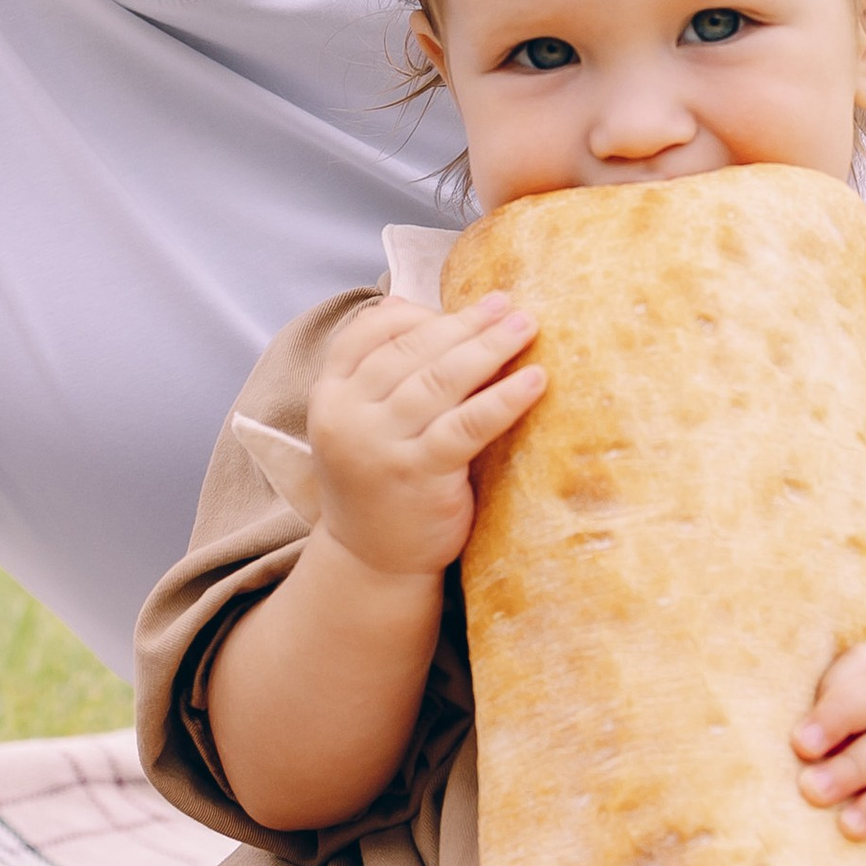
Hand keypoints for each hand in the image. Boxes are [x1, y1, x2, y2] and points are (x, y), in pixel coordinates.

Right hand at [306, 292, 543, 582]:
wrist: (372, 561)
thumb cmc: (378, 480)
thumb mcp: (362, 421)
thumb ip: (379, 370)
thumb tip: (412, 304)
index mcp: (329, 395)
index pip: (370, 332)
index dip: (420, 314)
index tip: (466, 306)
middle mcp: (346, 416)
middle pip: (411, 350)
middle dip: (465, 323)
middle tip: (509, 305)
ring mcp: (380, 445)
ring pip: (440, 380)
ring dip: (489, 347)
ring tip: (526, 327)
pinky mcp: (418, 475)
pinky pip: (467, 425)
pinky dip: (503, 398)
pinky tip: (536, 380)